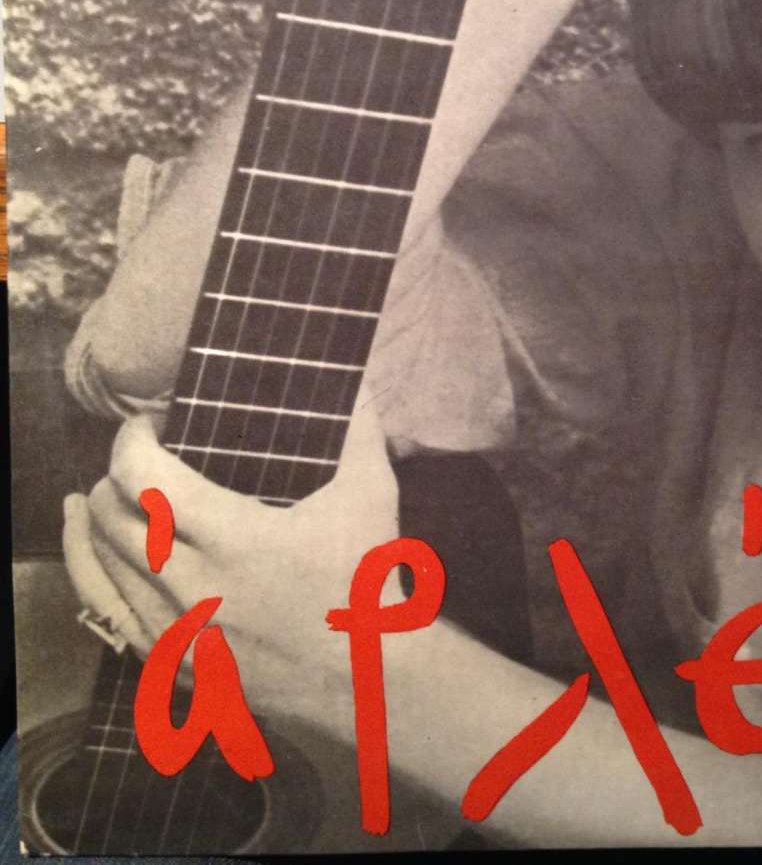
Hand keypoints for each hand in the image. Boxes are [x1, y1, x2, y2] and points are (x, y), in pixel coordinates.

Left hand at [62, 394, 399, 732]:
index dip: (131, 440)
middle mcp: (191, 587)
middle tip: (143, 457)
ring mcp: (173, 631)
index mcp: (235, 539)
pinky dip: (96, 572)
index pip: (143, 479)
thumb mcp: (371, 494)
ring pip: (94, 566)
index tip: (150, 423)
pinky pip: (105, 612)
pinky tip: (100, 551)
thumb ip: (358, 429)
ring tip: (110, 494)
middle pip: (108, 516)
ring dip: (97, 521)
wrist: (365, 676)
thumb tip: (351, 380)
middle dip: (115, 474)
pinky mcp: (169, 663)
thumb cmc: (365, 580)